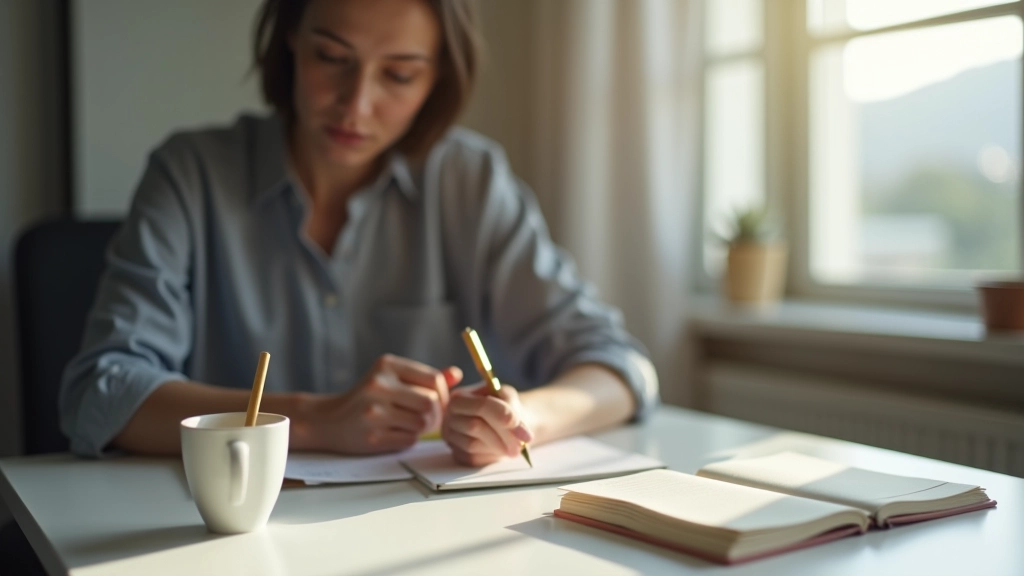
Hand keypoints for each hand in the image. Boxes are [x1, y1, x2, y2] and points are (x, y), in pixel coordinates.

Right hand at [308, 355, 461, 453]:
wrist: (327, 420)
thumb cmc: (367, 398)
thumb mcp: (392, 378)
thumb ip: (424, 377)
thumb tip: (456, 373)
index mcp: (386, 365)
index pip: (434, 379)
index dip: (444, 394)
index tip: (438, 402)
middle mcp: (378, 385)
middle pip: (431, 403)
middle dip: (435, 414)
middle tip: (426, 418)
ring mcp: (373, 412)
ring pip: (422, 423)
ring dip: (422, 428)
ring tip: (408, 424)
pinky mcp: (372, 436)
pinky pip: (409, 440)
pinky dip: (408, 438)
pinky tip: (394, 433)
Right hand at [442, 382, 533, 466]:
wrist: (505, 422)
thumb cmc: (504, 406)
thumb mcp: (508, 398)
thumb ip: (510, 408)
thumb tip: (513, 423)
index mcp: (459, 397)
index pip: (480, 406)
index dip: (501, 414)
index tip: (518, 423)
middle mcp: (449, 417)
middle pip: (475, 426)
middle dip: (503, 434)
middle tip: (525, 439)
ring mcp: (451, 437)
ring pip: (474, 444)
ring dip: (500, 446)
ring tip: (516, 445)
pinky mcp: (458, 455)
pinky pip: (474, 458)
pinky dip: (492, 456)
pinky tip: (502, 449)